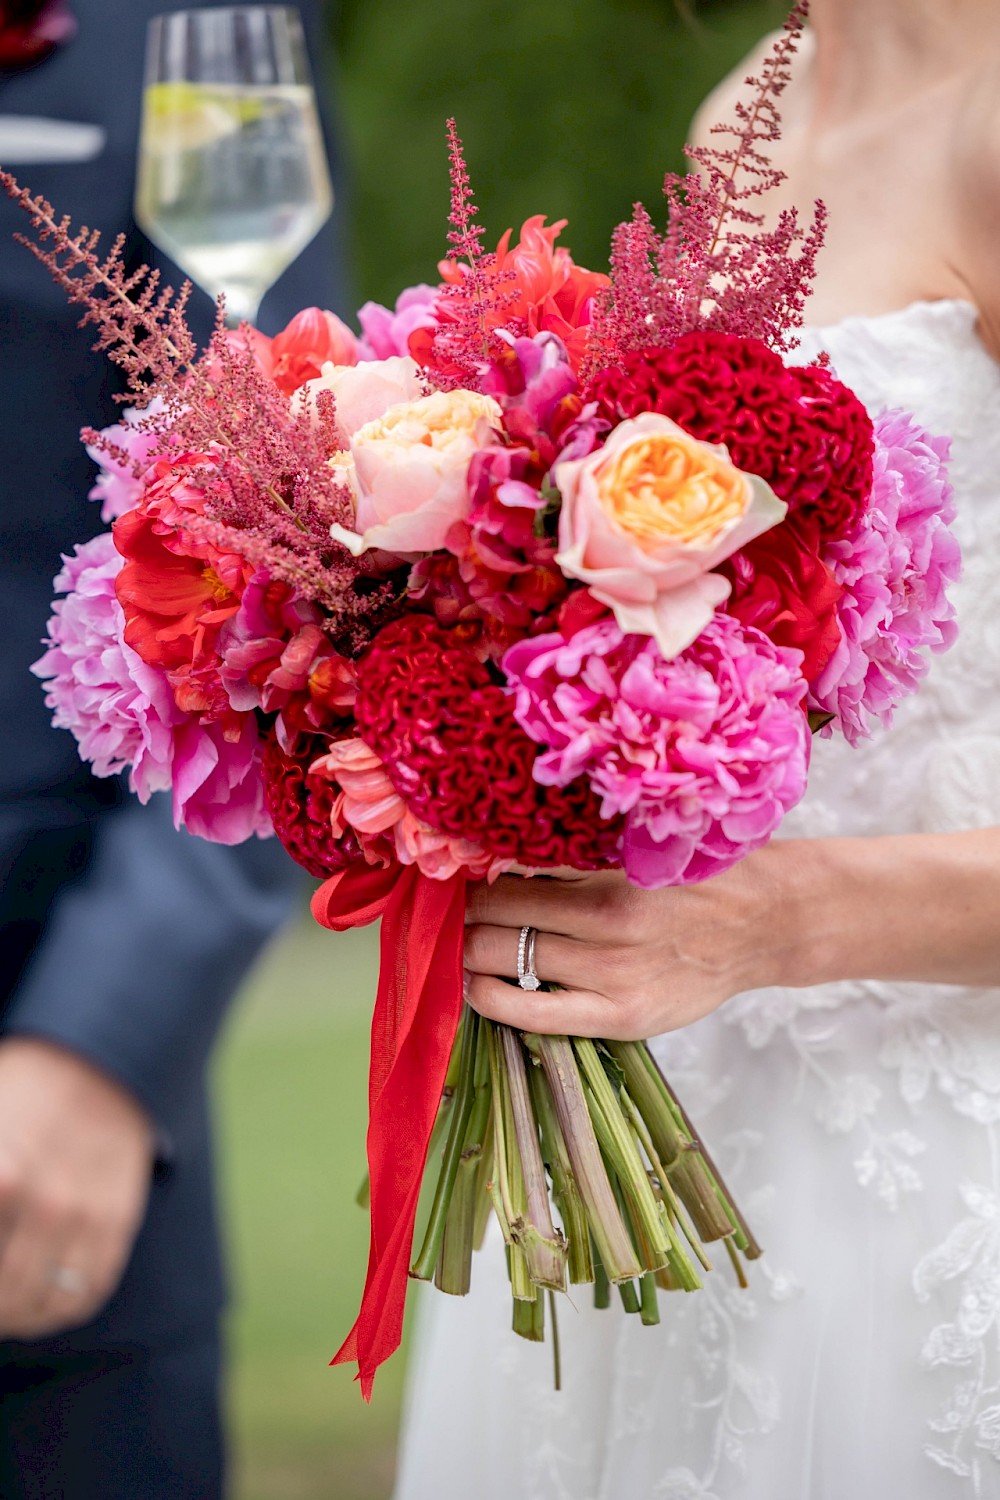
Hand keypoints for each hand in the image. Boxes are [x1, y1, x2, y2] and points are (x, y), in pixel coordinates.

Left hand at [0, 1037, 154, 1339]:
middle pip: (5, 1294)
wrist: (98, 1060)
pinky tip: (44, 1305)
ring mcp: (86, 1214)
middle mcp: (43, 1203)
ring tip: (10, 1313)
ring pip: (45, 1302)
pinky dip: (63, 1310)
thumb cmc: (19, 1090)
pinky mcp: (119, 1219)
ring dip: (20, 1318)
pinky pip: (90, 1289)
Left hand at [464, 843, 817, 1039]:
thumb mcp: (640, 848)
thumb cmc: (701, 875)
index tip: (455, 875)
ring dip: (471, 952)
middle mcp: (611, 930)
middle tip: (448, 909)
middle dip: (463, 916)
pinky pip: (534, 1015)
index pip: (511, 880)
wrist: (768, 922)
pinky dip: (494, 998)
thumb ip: (577, 856)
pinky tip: (477, 986)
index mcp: (613, 878)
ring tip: (460, 941)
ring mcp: (616, 978)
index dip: (471, 879)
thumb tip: (500, 856)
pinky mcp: (622, 1017)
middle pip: (499, 922)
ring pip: (507, 964)